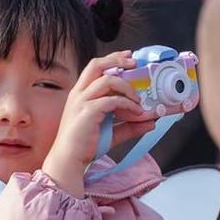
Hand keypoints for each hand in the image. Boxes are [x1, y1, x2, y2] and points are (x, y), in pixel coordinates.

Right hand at [42, 53, 147, 196]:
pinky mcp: (88, 112)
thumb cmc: (83, 146)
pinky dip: (128, 105)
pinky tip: (136, 112)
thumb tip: (150, 122)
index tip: (128, 58)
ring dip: (127, 87)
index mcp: (80, 94)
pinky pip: (112, 101)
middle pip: (97, 65)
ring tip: (138, 99)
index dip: (112, 59)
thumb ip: (130, 126)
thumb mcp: (111, 133)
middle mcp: (79, 94)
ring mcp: (82, 101)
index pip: (96, 68)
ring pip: (107, 80)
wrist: (68, 160)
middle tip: (134, 64)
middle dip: (118, 60)